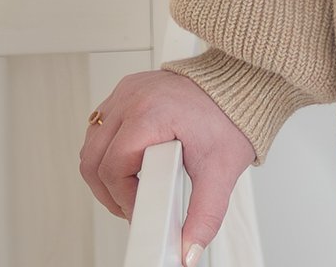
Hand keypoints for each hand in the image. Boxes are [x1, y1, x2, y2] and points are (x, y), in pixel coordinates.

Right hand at [80, 69, 255, 264]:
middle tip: (134, 207)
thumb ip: (205, 216)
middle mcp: (133, 98)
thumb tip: (189, 250)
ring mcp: (127, 91)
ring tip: (134, 187)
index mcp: (151, 114)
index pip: (113, 169)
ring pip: (92, 143)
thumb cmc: (232, 117)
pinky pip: (101, 126)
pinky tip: (131, 160)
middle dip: (110, 192)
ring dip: (105, 172)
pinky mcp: (127, 89)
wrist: (243, 85)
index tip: (142, 214)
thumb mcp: (221, 172)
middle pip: (93, 158)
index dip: (124, 200)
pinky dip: (109, 149)